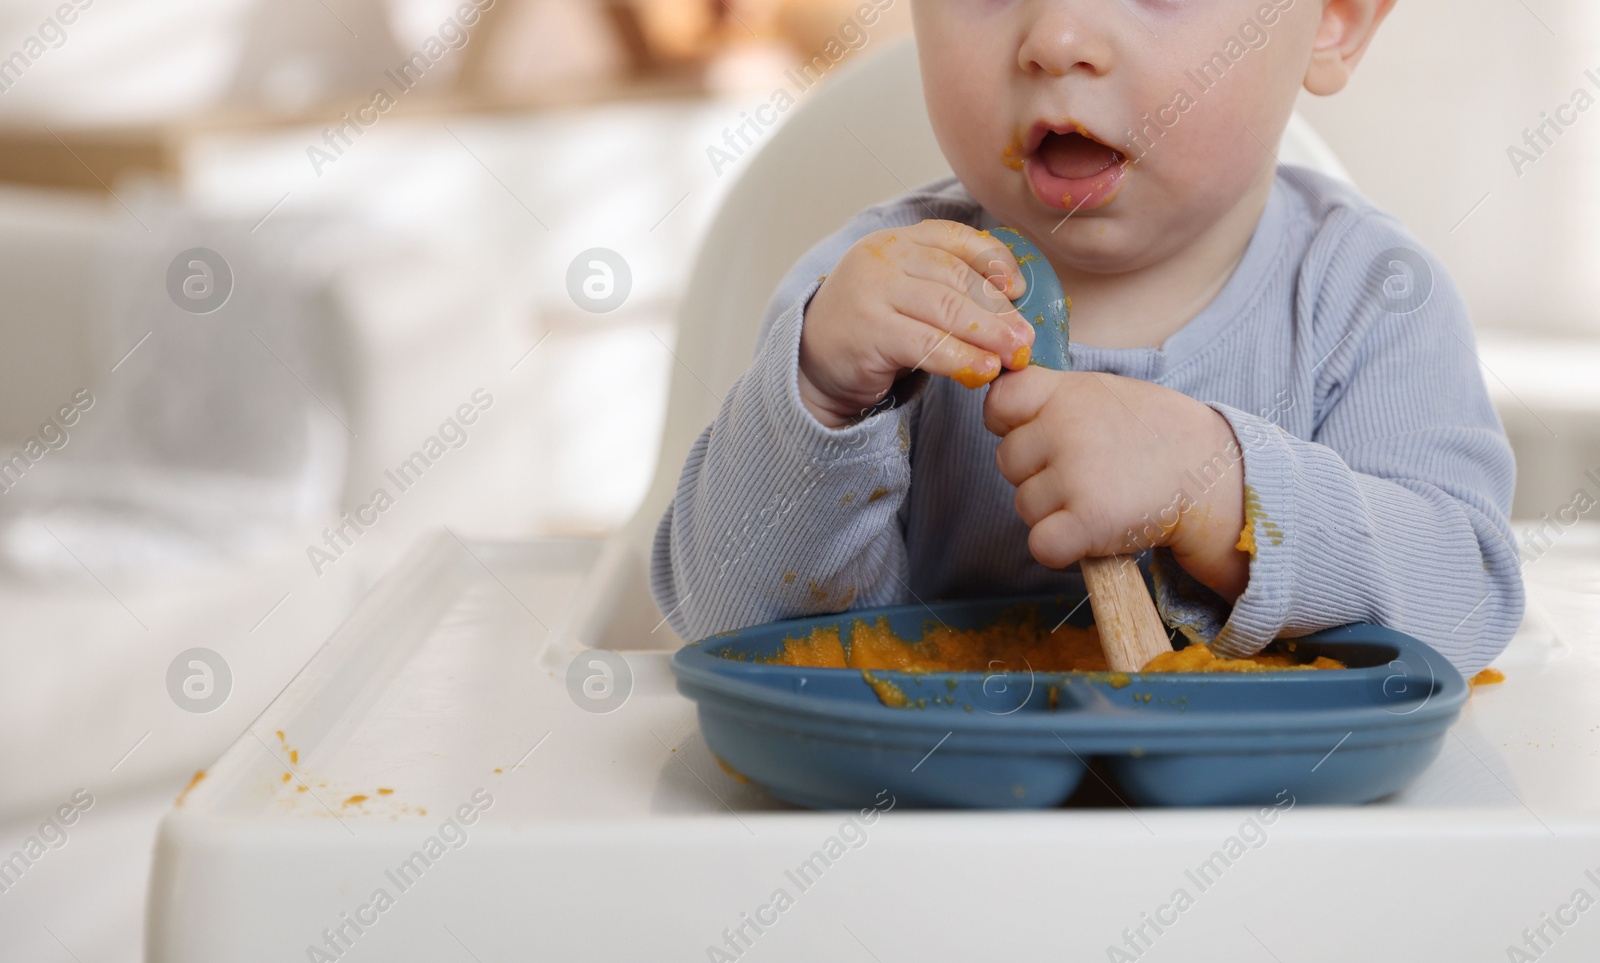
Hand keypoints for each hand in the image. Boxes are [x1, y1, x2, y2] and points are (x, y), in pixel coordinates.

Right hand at [798, 220, 1035, 427]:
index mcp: (898, 241)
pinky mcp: (869, 330)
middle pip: (957, 277)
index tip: (1019, 289)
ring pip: (947, 309)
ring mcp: (872, 291)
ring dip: (989, 334)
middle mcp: (884, 258)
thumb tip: (1013, 304)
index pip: (956, 239)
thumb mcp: (907, 294)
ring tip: (1015, 355)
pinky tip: (983, 370)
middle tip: (1027, 338)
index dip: (995, 261)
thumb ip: (948, 288)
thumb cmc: (872, 327)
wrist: (812, 361)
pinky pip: (928, 344)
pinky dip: (962, 358)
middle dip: (999, 309)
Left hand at [984, 367, 1250, 599]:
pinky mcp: (1088, 520)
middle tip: (1084, 475)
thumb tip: (1005, 409)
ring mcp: (1075, 474)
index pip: (1000, 402)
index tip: (1034, 435)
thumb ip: (1057, 399)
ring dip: (1052, 512)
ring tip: (1098, 500)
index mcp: (1067, 392)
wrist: (1213, 473)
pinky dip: (1061, 549)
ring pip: (1024, 506)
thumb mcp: (1105, 393)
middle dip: (1037, 474)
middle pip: (1008, 462)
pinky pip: (1041, 545)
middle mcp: (1065, 428)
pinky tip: (1090, 535)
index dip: (1008, 424)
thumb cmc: (1156, 435)